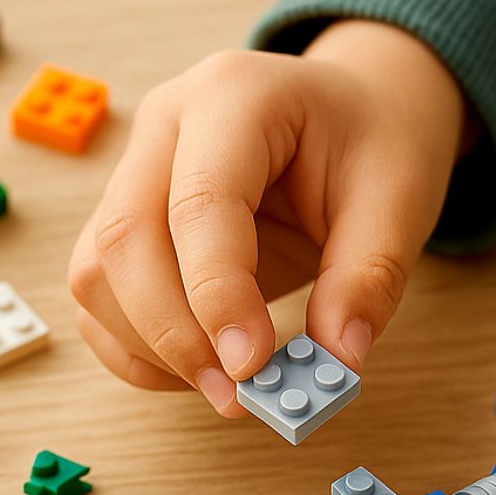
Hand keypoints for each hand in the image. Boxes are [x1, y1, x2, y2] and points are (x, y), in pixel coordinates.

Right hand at [68, 20, 466, 414]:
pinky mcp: (127, 223)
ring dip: (151, 347)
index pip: (199, 204)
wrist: (353, 115)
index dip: (217, 295)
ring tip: (228, 387)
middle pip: (125, 240)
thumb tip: (335, 362)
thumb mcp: (398, 199)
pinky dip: (137, 350)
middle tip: (237, 397)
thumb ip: (368, 280)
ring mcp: (135, 173)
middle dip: (174, 335)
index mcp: (234, 97)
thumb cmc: (372, 143)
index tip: (252, 366)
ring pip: (97, 273)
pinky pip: (100, 298)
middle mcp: (165, 127)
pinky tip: (197, 372)